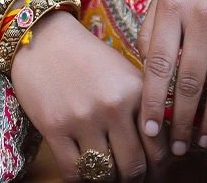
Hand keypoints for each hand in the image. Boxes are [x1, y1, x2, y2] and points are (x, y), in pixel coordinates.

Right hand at [10, 11, 169, 180]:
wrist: (44, 37)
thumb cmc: (88, 58)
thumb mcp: (124, 73)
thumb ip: (145, 105)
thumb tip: (162, 146)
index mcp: (135, 90)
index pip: (158, 148)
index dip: (158, 169)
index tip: (154, 174)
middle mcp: (113, 105)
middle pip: (133, 168)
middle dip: (135, 179)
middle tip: (131, 178)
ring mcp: (83, 118)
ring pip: (104, 175)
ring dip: (108, 180)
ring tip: (108, 175)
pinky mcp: (55, 127)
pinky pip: (74, 173)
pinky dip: (82, 180)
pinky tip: (84, 171)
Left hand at [137, 0, 206, 156]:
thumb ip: (152, 27)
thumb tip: (145, 71)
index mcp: (173, 4)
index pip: (158, 62)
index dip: (153, 100)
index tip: (149, 129)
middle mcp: (201, 13)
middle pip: (190, 79)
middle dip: (182, 120)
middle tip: (176, 147)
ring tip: (202, 140)